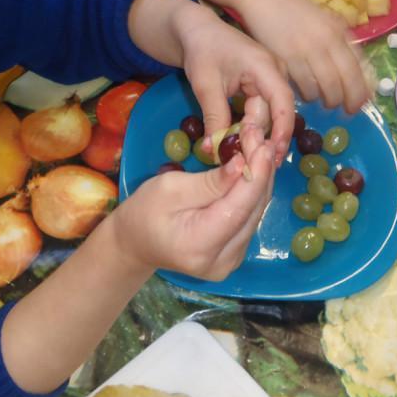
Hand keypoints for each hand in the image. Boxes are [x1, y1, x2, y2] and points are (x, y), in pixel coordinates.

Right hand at [112, 123, 274, 279]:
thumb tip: (242, 164)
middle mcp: (222, 261)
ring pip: (256, 212)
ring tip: (257, 145)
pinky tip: (252, 166)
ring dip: (259, 177)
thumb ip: (209, 181)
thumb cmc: (145, 211)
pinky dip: (252, 190)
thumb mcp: (170, 188)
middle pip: (252, 210)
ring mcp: (232, 260)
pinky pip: (250, 217)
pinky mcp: (236, 252)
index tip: (260, 142)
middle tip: (257, 135)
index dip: (255, 174)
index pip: (239, 208)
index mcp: (199, 245)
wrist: (136, 244)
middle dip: (259, 170)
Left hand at [175, 6, 294, 166]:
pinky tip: (244, 142)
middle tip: (248, 163)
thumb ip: (215, 118)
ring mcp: (273, 77)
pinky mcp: (265, 84)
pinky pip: (264, 109)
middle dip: (263, 138)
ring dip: (257, 134)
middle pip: (277, 112)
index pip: (283, 102)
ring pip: (270, 113)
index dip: (282, 130)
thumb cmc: (202, 51)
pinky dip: (253, 125)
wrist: (198, 31)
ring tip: (245, 156)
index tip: (273, 154)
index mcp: (265, 66)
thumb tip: (214, 151)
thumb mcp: (206, 86)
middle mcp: (276, 71)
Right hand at [237, 0, 370, 113]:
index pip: (358, 68)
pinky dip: (307, 95)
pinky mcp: (286, 58)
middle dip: (348, 102)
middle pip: (344, 83)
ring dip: (326, 100)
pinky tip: (305, 93)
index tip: (361, 103)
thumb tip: (357, 71)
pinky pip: (303, 86)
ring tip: (323, 101)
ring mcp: (306, 50)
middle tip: (345, 110)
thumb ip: (339, 41)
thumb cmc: (293, 9)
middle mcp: (326, 41)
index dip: (361, 91)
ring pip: (325, 88)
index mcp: (338, 32)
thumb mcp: (323, 20)